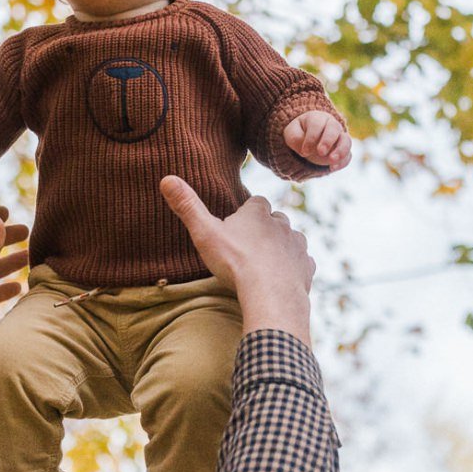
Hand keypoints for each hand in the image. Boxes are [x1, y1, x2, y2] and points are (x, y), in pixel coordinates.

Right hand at [159, 176, 313, 343]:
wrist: (270, 293)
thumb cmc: (235, 262)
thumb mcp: (204, 233)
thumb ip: (187, 207)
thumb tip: (166, 178)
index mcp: (257, 213)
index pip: (255, 202)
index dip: (248, 212)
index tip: (238, 224)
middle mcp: (281, 223)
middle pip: (275, 219)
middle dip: (266, 228)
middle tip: (250, 245)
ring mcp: (296, 245)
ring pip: (291, 238)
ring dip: (281, 246)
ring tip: (267, 262)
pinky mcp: (306, 266)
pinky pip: (303, 262)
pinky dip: (294, 267)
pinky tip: (283, 278)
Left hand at [283, 111, 351, 171]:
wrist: (308, 138)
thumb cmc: (299, 133)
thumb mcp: (291, 133)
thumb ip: (296, 138)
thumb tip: (305, 148)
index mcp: (317, 118)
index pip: (317, 124)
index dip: (311, 138)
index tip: (304, 151)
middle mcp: (331, 125)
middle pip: (334, 128)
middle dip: (328, 141)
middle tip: (320, 153)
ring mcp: (340, 137)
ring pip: (346, 140)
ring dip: (341, 151)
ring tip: (332, 161)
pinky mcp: (343, 149)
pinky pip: (348, 155)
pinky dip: (342, 162)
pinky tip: (332, 168)